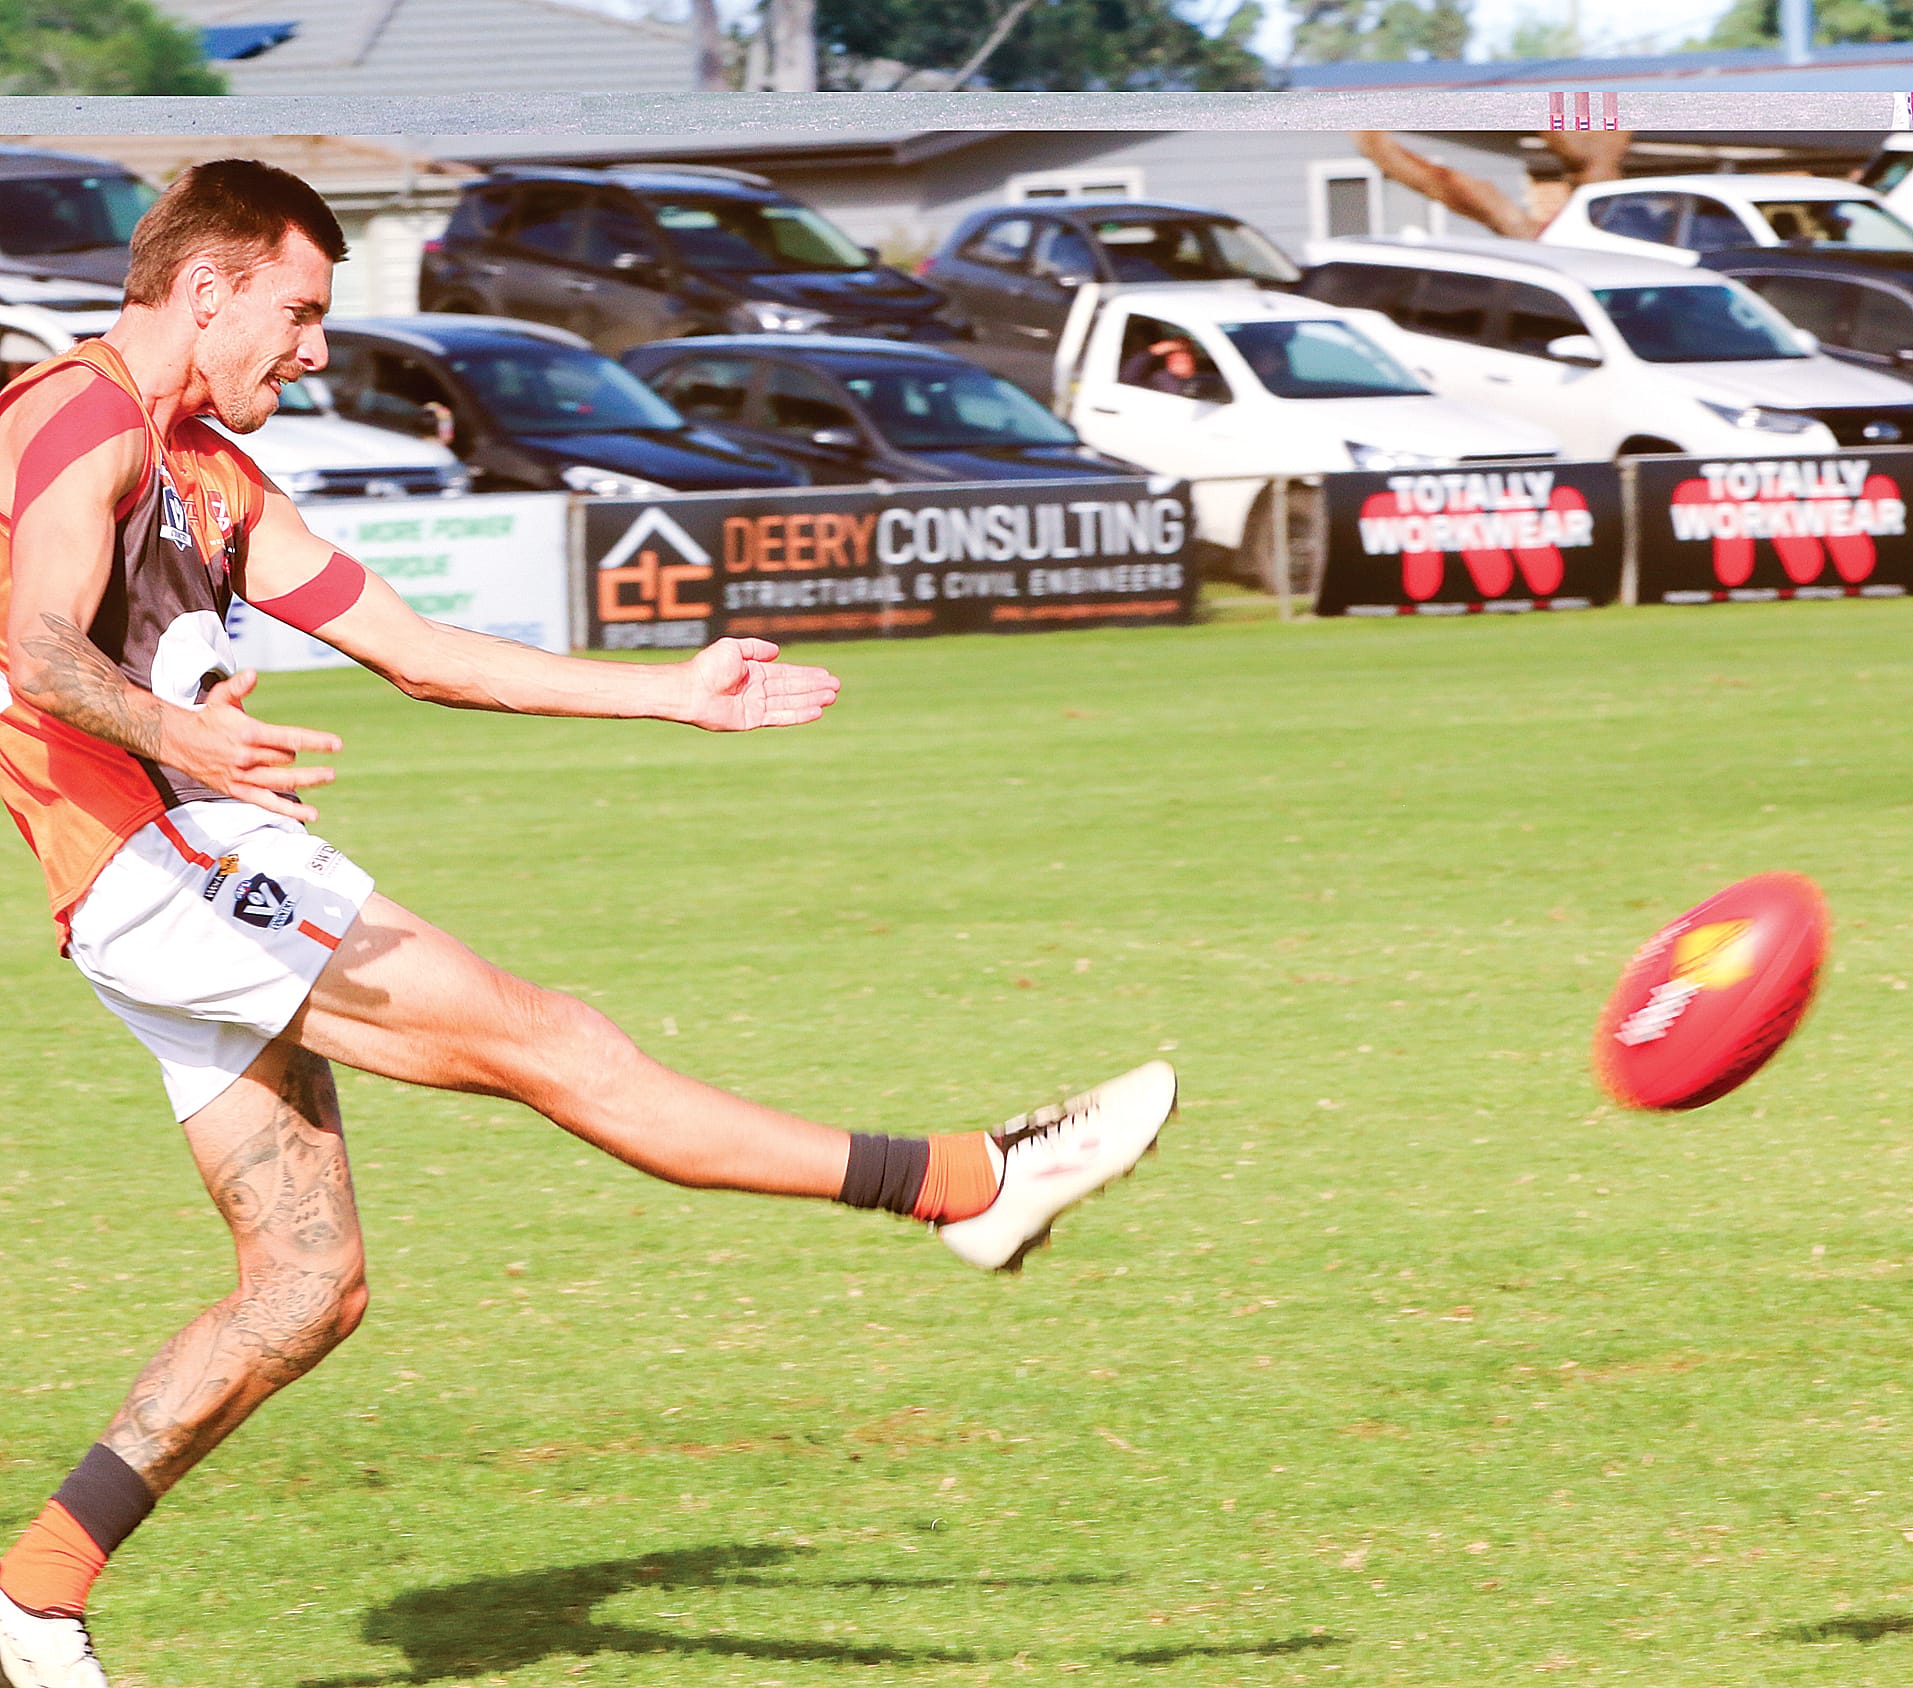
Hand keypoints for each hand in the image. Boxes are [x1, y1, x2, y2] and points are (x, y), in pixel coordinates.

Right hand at [172, 669, 340, 822]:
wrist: (175, 742)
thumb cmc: (206, 718)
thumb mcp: (221, 698)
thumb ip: (239, 686)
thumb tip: (253, 674)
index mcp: (248, 733)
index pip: (289, 739)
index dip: (316, 742)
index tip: (337, 745)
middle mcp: (247, 757)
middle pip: (286, 759)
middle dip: (297, 756)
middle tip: (313, 755)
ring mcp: (242, 777)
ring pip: (283, 782)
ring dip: (309, 780)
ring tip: (329, 776)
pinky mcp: (237, 791)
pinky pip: (268, 803)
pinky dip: (290, 811)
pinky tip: (312, 815)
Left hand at [679, 638, 839, 732]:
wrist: (690, 688)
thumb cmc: (707, 666)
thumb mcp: (733, 647)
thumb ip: (755, 648)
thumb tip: (777, 652)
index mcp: (754, 673)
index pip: (787, 674)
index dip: (807, 674)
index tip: (826, 675)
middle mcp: (758, 690)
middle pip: (793, 688)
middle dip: (815, 687)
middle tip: (836, 687)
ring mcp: (756, 706)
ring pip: (790, 702)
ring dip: (811, 700)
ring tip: (831, 697)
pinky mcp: (752, 720)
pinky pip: (780, 716)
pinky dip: (798, 714)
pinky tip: (815, 711)